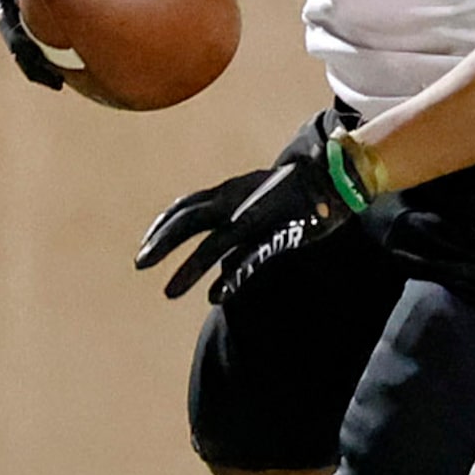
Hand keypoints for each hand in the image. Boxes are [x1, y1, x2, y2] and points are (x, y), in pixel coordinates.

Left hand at [135, 112, 372, 301]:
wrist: (335, 178)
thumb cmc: (296, 194)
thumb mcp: (259, 204)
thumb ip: (237, 232)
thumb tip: (222, 270)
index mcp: (231, 192)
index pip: (186, 207)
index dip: (163, 226)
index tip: (146, 246)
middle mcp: (236, 201)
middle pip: (189, 220)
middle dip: (162, 243)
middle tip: (140, 264)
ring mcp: (255, 217)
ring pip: (213, 244)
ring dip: (188, 269)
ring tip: (168, 292)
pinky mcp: (277, 233)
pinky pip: (248, 258)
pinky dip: (229, 277)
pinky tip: (215, 296)